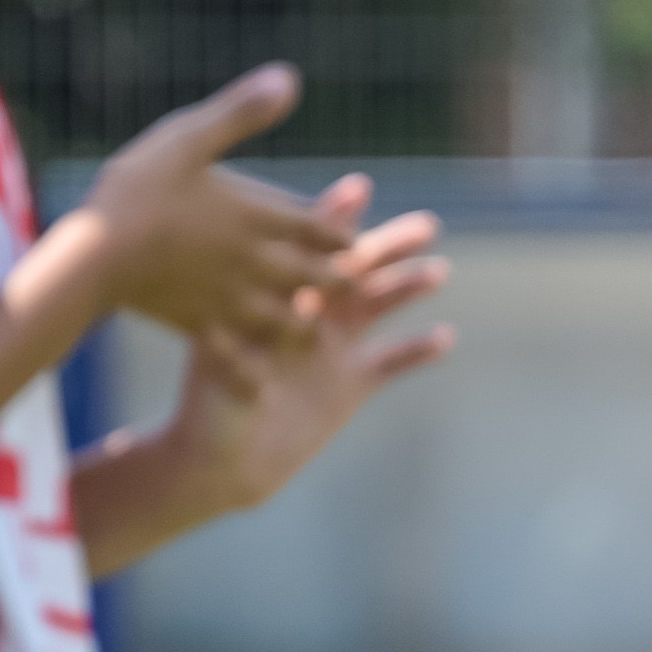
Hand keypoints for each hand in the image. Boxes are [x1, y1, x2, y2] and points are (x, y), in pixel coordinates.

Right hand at [79, 64, 351, 346]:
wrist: (93, 255)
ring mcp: (228, 301)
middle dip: (341, 283)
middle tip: (363, 288)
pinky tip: (261, 391)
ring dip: (306, 326)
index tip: (362, 240)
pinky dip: (250, 374)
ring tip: (317, 333)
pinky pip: (233, 358)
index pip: (322, 229)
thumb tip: (289, 77)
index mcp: (259, 218)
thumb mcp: (190, 136)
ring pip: (287, 323)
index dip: (345, 235)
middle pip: (317, 280)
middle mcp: (255, 265)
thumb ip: (241, 111)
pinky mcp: (196, 327)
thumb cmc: (138, 187)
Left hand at [162, 179, 454, 515]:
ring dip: (407, 288)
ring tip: (439, 271)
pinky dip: (417, 351)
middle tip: (427, 225)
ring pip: (376, 308)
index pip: (306, 250)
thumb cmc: (205, 413)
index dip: (333, 220)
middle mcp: (305, 316)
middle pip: (354, 270)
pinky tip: (446, 337)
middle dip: (389, 246)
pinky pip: (391, 361)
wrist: (222, 463)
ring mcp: (331, 348)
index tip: (359, 188)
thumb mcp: (216, 374)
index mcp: (272, 301)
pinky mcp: (350, 385)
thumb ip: (233, 348)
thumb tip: (229, 325)